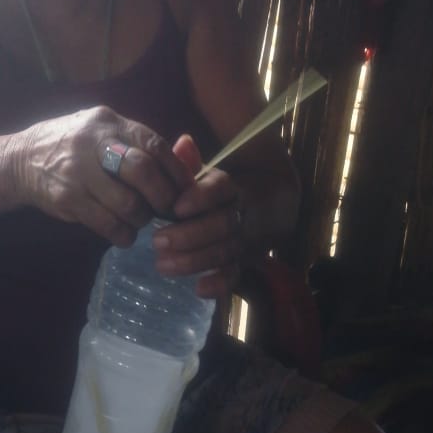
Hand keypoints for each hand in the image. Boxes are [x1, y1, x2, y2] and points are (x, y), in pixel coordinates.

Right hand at [12, 106, 192, 244]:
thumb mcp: (104, 133)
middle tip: (166, 209)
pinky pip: (106, 223)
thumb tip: (189, 163)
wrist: (20, 159)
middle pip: (142, 171)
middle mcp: (93, 142)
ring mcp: (77, 171)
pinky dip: (122, 234)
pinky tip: (123, 233)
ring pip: (127, 203)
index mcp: (109, 123)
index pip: (154, 144)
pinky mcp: (66, 198)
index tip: (185, 190)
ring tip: (140, 218)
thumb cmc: (74, 146)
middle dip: (162, 196)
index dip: (176, 171)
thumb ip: (141, 146)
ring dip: (141, 218)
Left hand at [151, 134, 242, 298]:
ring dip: (195, 260)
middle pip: (223, 224)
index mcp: (234, 186)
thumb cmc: (227, 188)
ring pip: (226, 250)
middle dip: (190, 234)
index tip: (176, 207)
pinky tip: (198, 289)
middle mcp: (243, 213)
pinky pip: (236, 274)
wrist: (275, 202)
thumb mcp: (213, 172)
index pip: (221, 188)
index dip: (201, 197)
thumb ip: (193, 163)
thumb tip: (182, 142)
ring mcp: (247, 239)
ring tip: (162, 264)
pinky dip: (219, 284)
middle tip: (157, 240)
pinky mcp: (246, 261)